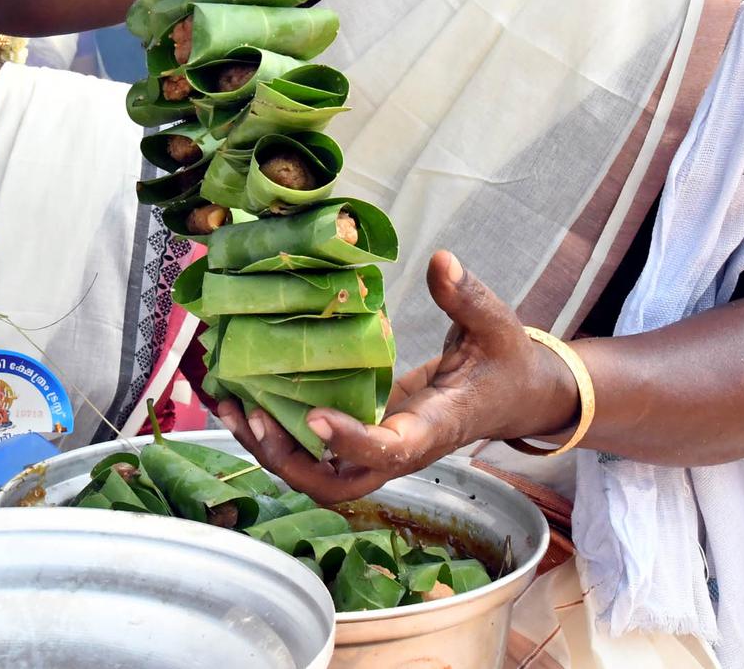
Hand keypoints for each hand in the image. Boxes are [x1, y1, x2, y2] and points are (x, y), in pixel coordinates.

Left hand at [217, 251, 579, 505]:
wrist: (513, 395)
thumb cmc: (505, 361)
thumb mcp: (495, 325)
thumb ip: (467, 296)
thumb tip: (441, 260)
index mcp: (434, 427)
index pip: (390, 450)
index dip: (351, 440)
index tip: (312, 417)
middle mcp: (401, 449)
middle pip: (337, 483)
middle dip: (288, 459)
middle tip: (251, 412)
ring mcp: (380, 447)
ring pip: (317, 473)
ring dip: (271, 449)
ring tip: (229, 404)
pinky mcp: (366, 433)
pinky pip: (317, 449)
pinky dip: (279, 431)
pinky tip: (247, 398)